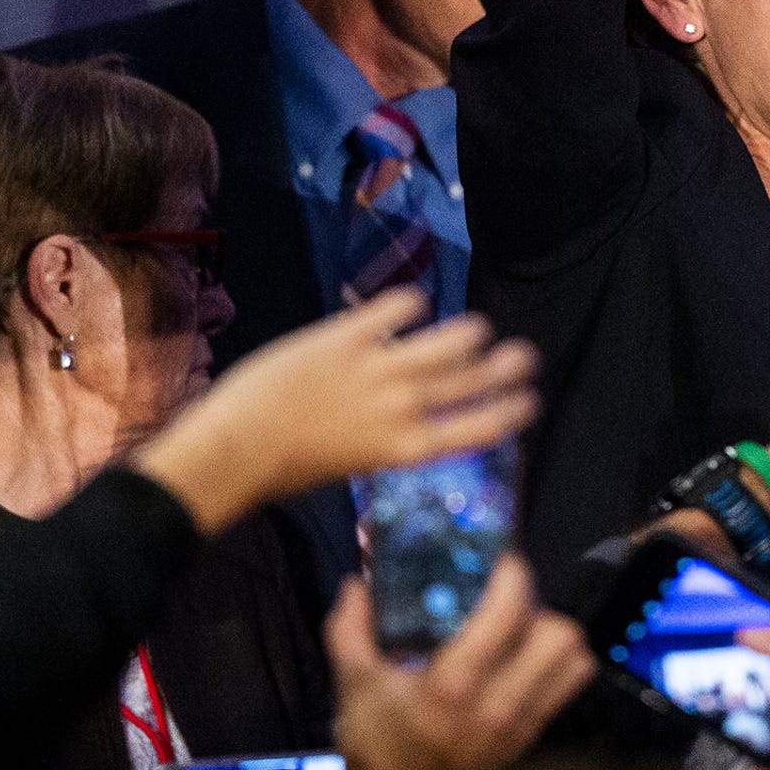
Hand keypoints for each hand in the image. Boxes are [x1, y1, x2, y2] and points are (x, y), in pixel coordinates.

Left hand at [134, 290, 537, 532]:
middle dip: (504, 368)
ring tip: (478, 327)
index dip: (508, 412)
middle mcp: (404, 407)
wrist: (240, 445)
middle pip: (471, 381)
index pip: (476, 429)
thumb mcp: (351, 462)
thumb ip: (384, 438)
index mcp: (406, 448)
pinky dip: (408, 303)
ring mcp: (378, 368)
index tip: (529, 401)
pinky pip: (391, 309)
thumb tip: (402, 420)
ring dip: (467, 333)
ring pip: (444, 342)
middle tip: (525, 356)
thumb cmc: (286, 469)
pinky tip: (415, 300)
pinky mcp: (347, 337)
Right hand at [326, 558, 591, 769]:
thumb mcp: (352, 686)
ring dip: (553, 639)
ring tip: (518, 635)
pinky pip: (565, 691)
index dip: (513, 575)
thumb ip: (350, 629)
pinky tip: (518, 666)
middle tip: (508, 607)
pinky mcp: (530, 742)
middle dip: (539, 610)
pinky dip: (554, 668)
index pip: (511, 613)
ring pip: (574, 663)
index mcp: (455, 686)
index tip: (497, 562)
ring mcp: (521, 727)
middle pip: (561, 635)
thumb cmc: (375, 752)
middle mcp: (500, 705)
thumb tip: (357, 582)